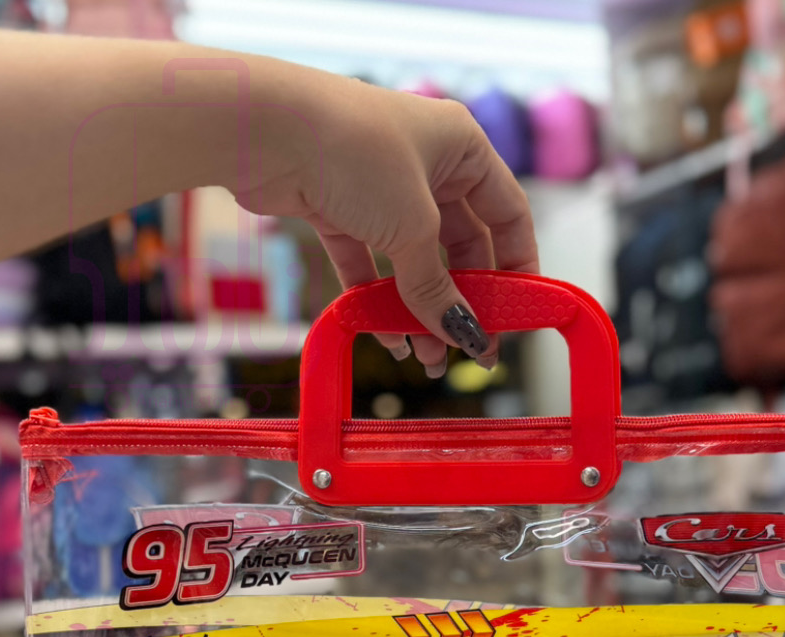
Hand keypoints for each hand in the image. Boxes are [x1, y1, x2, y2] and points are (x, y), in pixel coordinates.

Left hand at [230, 72, 539, 374]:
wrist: (265, 130)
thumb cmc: (355, 154)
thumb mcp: (412, 228)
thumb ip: (438, 289)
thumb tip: (465, 336)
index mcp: (462, 148)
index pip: (509, 215)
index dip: (518, 267)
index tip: (519, 315)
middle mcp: (427, 164)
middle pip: (461, 247)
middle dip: (464, 302)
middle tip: (469, 351)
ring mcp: (381, 188)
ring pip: (414, 261)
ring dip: (422, 312)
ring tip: (427, 359)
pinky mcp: (339, 209)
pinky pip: (370, 265)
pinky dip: (378, 302)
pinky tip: (388, 339)